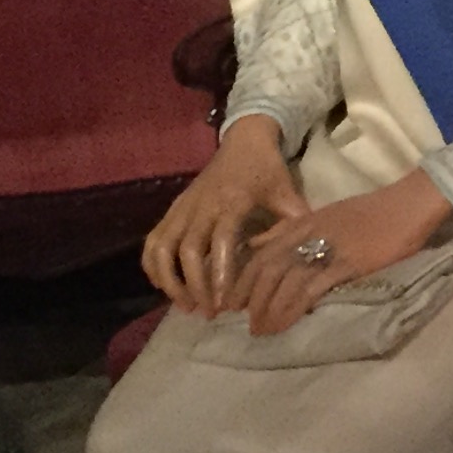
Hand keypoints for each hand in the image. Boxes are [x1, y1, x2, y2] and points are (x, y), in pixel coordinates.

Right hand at [144, 119, 307, 317]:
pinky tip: (164, 285)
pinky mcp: (172, 208)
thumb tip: (300, 259)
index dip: (219, 274)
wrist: (244, 140)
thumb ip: (294, 226)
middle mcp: (203, 205)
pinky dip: (152, 265)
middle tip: (208, 312)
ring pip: (163, 247)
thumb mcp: (288, 194)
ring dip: (170, 280)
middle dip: (194, 286)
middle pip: (187, 251)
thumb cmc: (268, 171)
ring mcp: (183, 207)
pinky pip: (153, 240)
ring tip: (185, 305)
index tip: (224, 303)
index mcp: (233, 202)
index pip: (220, 242)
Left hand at [233, 172, 451, 336]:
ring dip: (267, 309)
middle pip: (266, 269)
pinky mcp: (346, 263)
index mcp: (301, 223)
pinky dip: (292, 309)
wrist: (407, 205)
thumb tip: (260, 244)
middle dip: (249, 298)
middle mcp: (306, 234)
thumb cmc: (372, 211)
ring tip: (260, 331)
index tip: (232, 302)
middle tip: (238, 322)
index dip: (243, 279)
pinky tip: (284, 324)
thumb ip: (292, 229)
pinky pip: (310, 289)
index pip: (260, 253)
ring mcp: (325, 248)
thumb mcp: (324, 214)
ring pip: (284, 281)